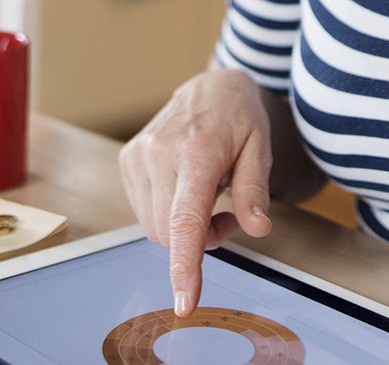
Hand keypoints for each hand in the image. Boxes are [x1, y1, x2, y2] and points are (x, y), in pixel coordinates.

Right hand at [118, 69, 274, 314]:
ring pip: (155, 228)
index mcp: (196, 151)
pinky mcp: (127, 161)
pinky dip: (168, 216)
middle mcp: (157, 152)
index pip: (184, 220)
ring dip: (184, 229)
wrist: (211, 87)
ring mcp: (137, 156)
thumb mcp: (260, 150)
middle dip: (201, 240)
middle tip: (230, 215)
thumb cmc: (240, 119)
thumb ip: (255, 191)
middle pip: (170, 233)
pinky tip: (186, 192)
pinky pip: (145, 213)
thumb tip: (257, 228)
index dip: (184, 265)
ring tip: (210, 197)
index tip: (184, 301)